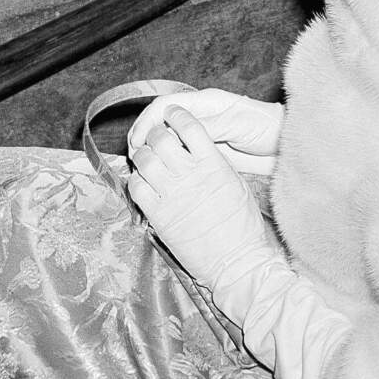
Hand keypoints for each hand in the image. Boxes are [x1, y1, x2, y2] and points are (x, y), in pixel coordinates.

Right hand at [127, 87, 282, 173]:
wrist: (285, 146)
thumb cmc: (266, 128)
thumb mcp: (238, 124)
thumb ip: (209, 126)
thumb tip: (179, 131)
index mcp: (205, 103)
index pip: (166, 106)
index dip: (148, 120)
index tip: (138, 139)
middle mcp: (200, 117)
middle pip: (162, 123)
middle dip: (145, 137)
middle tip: (135, 157)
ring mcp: (202, 137)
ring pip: (169, 141)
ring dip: (154, 152)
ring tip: (143, 169)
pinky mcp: (207, 155)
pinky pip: (182, 156)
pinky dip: (170, 164)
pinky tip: (164, 177)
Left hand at [127, 106, 276, 287]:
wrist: (236, 263)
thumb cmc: (242, 226)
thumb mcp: (236, 184)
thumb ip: (214, 162)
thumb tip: (197, 148)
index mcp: (213, 164)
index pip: (188, 126)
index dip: (176, 115)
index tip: (172, 115)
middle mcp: (189, 175)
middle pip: (160, 139)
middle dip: (155, 134)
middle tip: (156, 140)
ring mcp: (171, 195)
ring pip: (144, 160)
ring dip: (143, 156)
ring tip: (148, 160)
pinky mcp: (158, 216)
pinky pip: (136, 188)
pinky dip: (136, 181)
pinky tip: (143, 183)